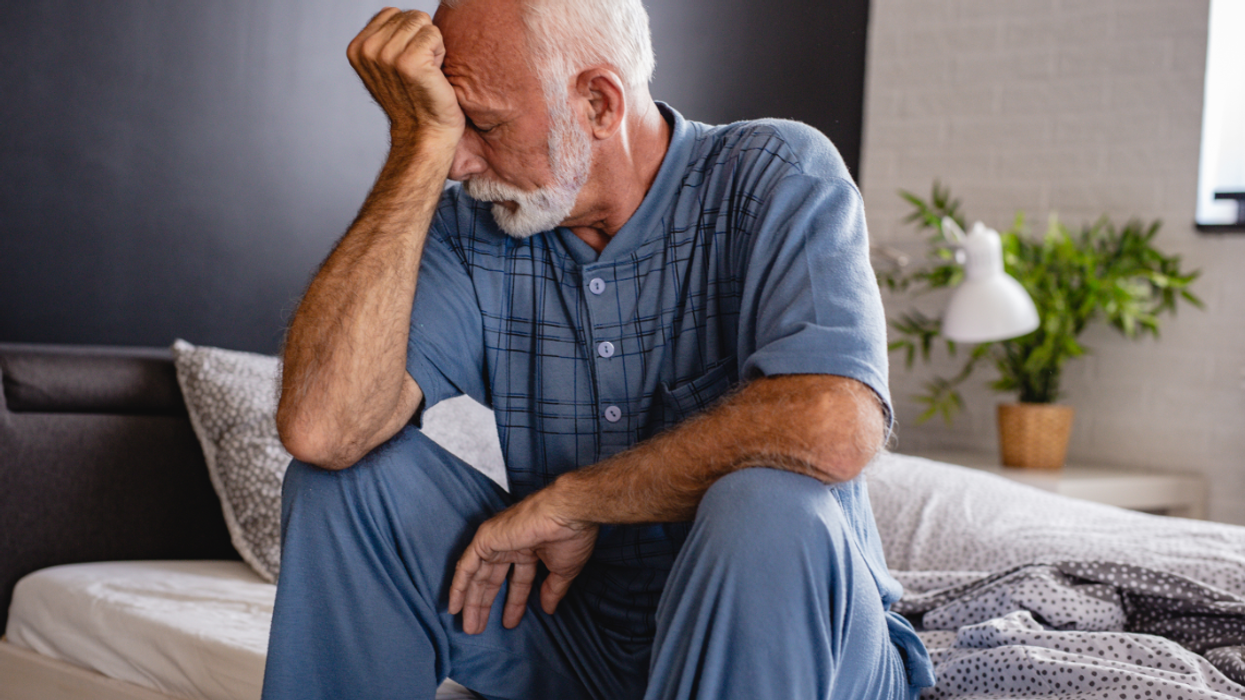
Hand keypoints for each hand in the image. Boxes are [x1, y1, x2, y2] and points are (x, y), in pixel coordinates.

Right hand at [346, 8, 463, 145]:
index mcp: (357, 48)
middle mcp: (368, 50)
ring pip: (423, 22)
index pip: (392, 13)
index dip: (407, 36)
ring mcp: (387, 55)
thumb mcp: (386, 64)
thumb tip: (399, 14)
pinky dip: (440, 53)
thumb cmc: (413, 98)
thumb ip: (385, 37)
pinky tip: (433, 75)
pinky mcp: (409, 61)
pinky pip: (434, 34)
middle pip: (410, 15)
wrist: (424, 131)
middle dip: (421, 39)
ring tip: (425, 72)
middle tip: (419, 71)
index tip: (406, 64)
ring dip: (432, 46)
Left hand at [449, 491, 598, 634]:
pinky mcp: (486, 539)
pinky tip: (454, 606)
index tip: (509, 622)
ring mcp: (497, 541)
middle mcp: (511, 544)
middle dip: (485, 605)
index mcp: (530, 549)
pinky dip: (458, 585)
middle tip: (478, 629)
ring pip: (477, 575)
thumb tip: (548, 608)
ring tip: (469, 627)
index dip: (514, 602)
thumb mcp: (563, 570)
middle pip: (492, 579)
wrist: (567, 515)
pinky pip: (467, 566)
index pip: (518, 580)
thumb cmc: (571, 536)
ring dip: (471, 601)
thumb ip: (552, 589)